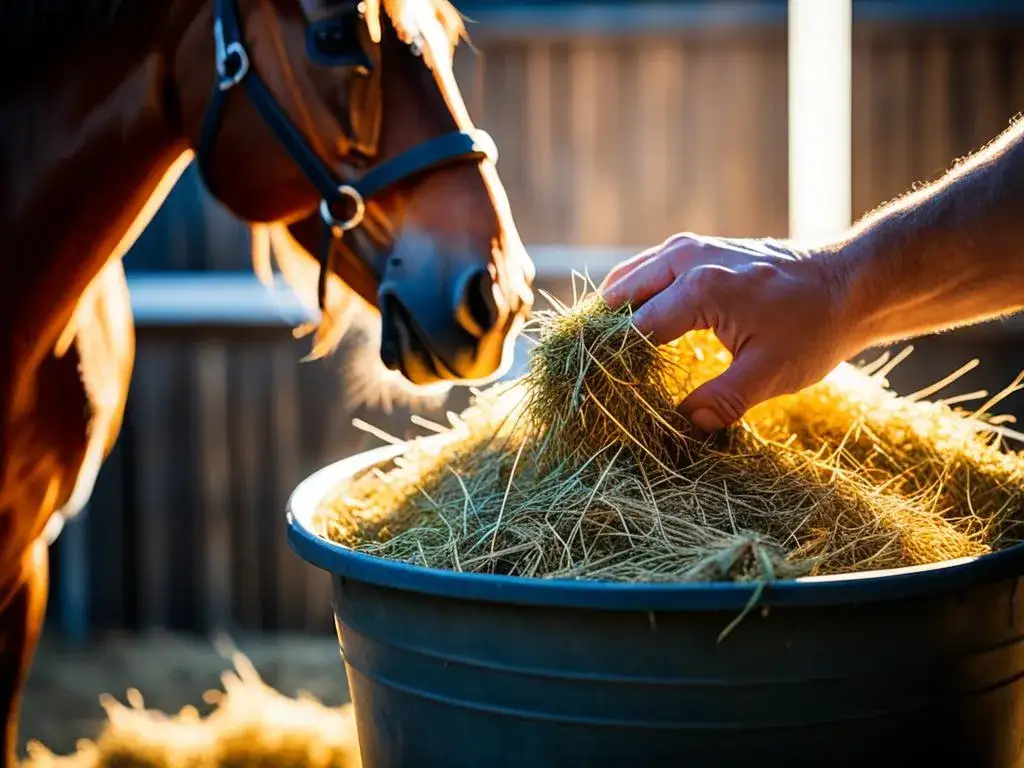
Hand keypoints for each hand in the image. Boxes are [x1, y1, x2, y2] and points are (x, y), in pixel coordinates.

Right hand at [599, 233, 854, 431]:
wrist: (851, 281)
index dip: (613, 365)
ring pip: (628, 279)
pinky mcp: (697, 248)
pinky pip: (647, 271)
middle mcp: (685, 258)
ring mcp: (689, 247)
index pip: (633, 330)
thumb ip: (720, 402)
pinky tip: (633, 329)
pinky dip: (633, 298)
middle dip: (601, 335)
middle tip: (589, 375)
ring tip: (603, 355)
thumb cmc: (814, 327)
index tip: (598, 394)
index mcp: (699, 288)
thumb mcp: (769, 374)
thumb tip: (681, 427)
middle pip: (619, 297)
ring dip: (613, 315)